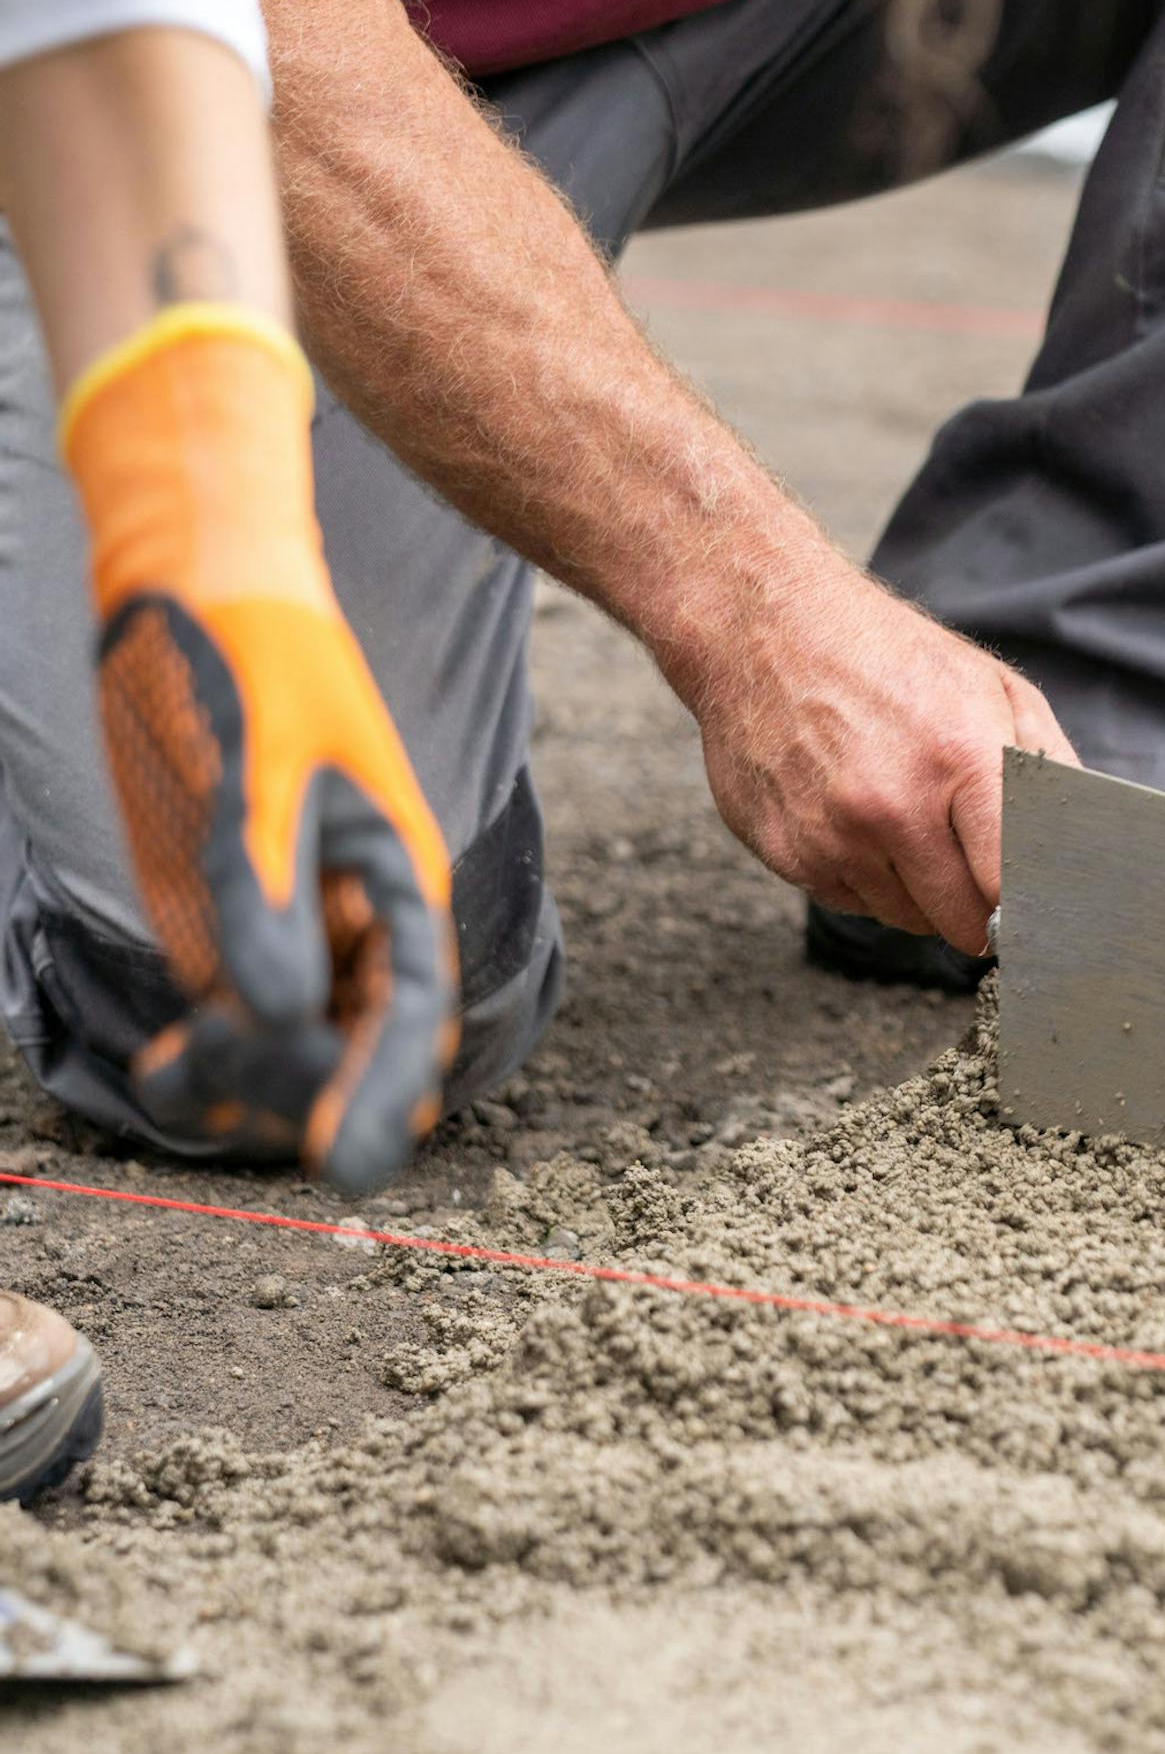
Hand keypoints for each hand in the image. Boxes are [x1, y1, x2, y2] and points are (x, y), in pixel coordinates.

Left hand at [97, 591, 458, 1190]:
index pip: (411, 1013)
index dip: (382, 1089)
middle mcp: (355, 924)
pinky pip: (228, 1024)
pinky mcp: (227, 929)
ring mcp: (290, 932)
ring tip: (178, 1067)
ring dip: (244, 1086)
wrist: (190, 592)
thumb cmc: (252, 664)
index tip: (342, 1161)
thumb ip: (265, 893)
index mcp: (400, 884)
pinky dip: (201, 1062)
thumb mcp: (259, 770)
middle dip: (300, 1089)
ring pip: (289, 1055)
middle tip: (218, 1067)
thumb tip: (276, 1019)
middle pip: (354, 1054)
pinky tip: (165, 1067)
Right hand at [692, 575, 1076, 953]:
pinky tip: (859, 823)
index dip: (1030, 907)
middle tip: (979, 877)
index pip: (1013, 887)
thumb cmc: (885, 654)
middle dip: (981, 911)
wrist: (761, 628)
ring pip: (906, 920)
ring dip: (921, 894)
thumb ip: (1048, 765)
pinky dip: (867, 879)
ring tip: (909, 825)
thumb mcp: (990, 686)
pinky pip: (851, 902)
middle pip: (963, 922)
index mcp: (960, 759)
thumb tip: (1083, 839)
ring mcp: (833, 836)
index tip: (1037, 912)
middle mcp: (893, 807)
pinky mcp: (787, 854)